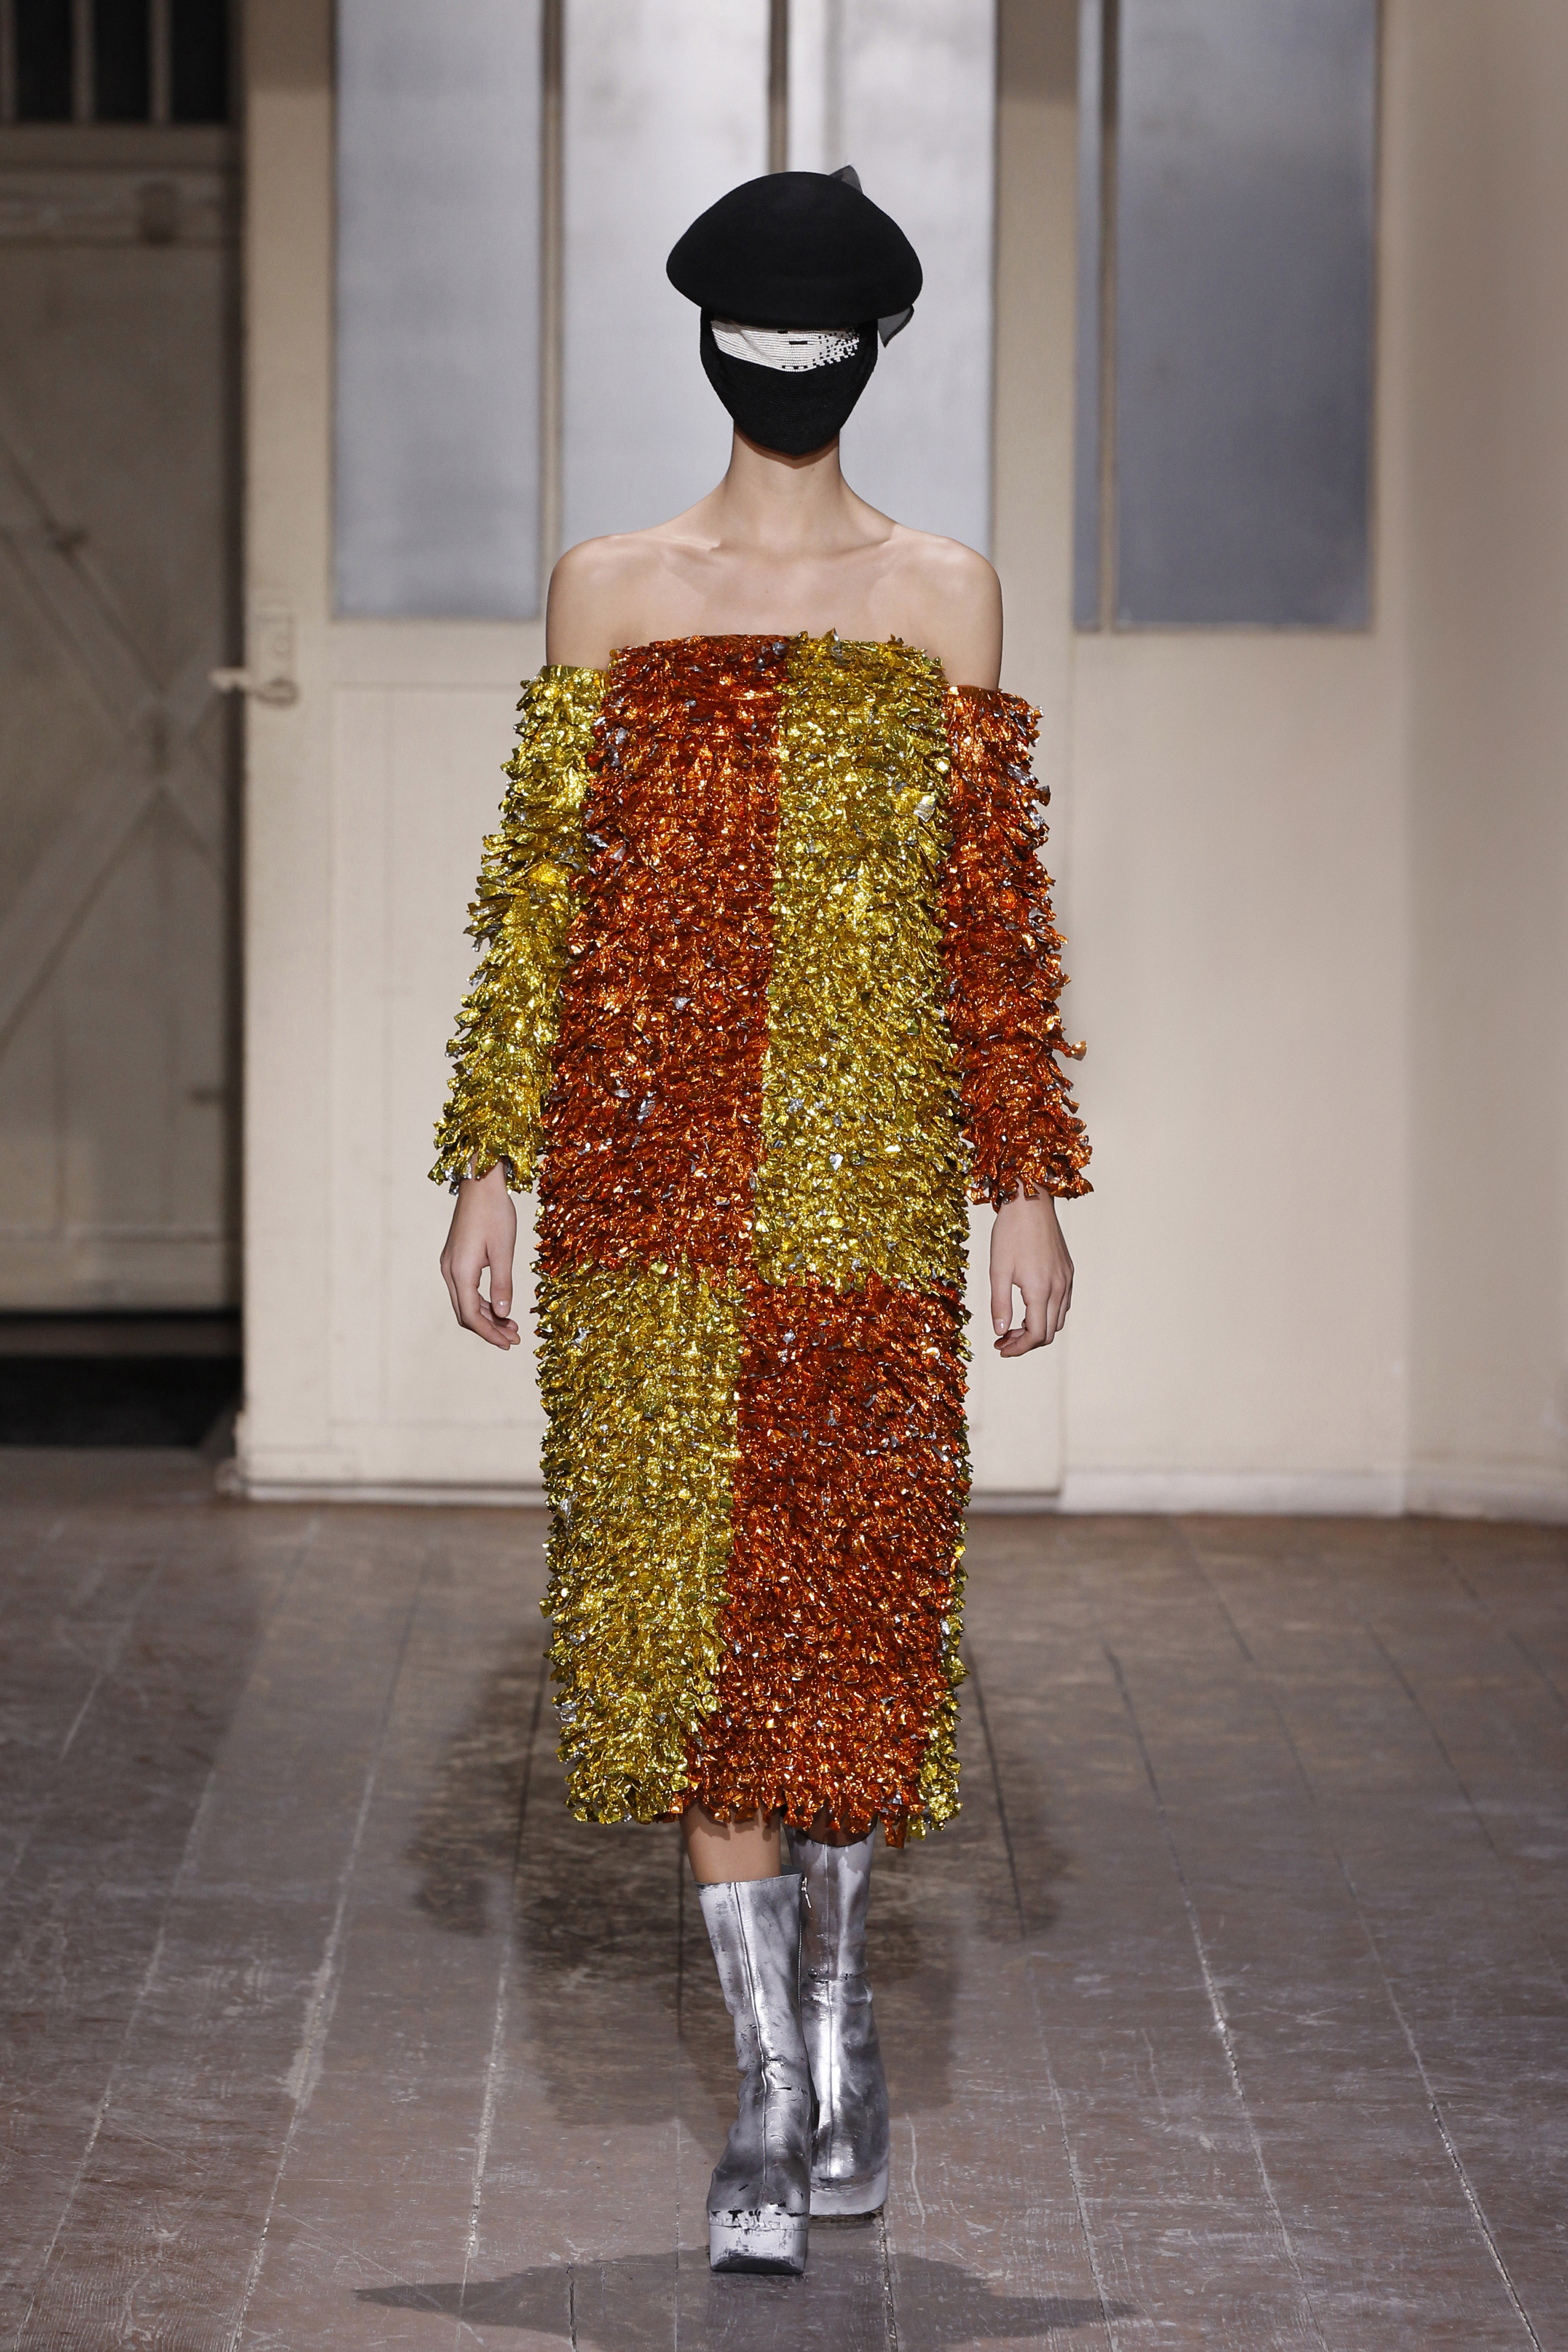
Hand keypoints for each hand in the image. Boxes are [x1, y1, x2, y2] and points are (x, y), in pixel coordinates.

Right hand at [439, 1163, 521, 1349]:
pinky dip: (482, 1301)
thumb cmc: (495, 1214)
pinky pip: (466, 1289)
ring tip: (512, 1325)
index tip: (509, 1344)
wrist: (480, 1184)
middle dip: (489, 1329)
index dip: (490, 1333)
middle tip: (514, 1338)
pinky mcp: (456, 1259)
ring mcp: (450, 1265)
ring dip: (487, 1316)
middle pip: (465, 1313)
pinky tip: (499, 1306)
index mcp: (461, 1271)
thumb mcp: (504, 1251)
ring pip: (465, 1302)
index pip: (471, 1315)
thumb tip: (503, 1314)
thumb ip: (503, 1284)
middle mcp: (450, 1271)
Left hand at [989, 1188, 1072, 1355]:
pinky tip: (1030, 1308)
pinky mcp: (1068, 1270)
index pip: (1036, 1335)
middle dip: (1026, 1342)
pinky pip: (1063, 1302)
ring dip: (1038, 1329)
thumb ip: (999, 1304)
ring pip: (1058, 1319)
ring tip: (1014, 1326)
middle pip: (1049, 1332)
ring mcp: (1066, 1279)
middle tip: (1004, 1340)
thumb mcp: (998, 1270)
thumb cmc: (1010, 1233)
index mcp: (1040, 1290)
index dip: (1018, 1348)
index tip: (1000, 1348)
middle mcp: (1059, 1287)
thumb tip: (1000, 1331)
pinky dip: (1048, 1314)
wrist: (1030, 1201)